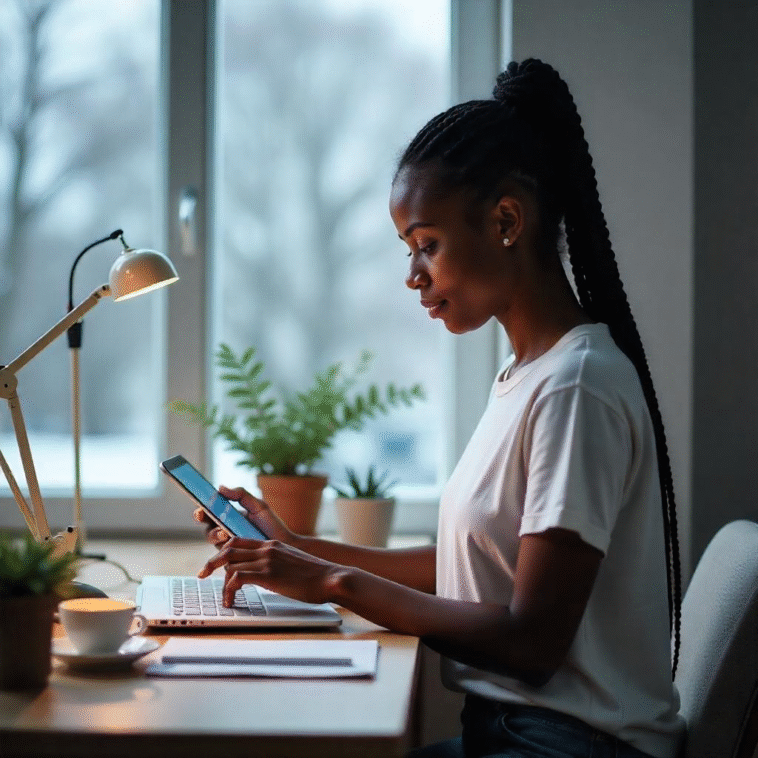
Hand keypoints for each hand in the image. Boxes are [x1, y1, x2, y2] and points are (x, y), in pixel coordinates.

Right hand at [192, 485, 294, 547]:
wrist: (284, 544)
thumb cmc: (272, 525)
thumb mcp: (258, 506)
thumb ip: (241, 495)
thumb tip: (220, 487)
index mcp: (229, 516)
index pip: (210, 512)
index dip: (201, 509)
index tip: (199, 508)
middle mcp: (225, 529)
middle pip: (207, 525)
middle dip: (203, 520)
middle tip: (202, 516)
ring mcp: (228, 543)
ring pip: (211, 538)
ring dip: (214, 534)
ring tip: (224, 533)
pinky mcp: (232, 556)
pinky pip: (221, 553)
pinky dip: (222, 548)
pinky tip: (230, 544)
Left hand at [197, 537, 342, 605]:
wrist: (331, 578)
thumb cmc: (316, 576)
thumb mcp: (293, 563)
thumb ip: (278, 563)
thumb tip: (267, 575)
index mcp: (272, 544)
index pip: (240, 540)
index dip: (224, 551)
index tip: (216, 563)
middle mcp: (267, 548)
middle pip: (229, 548)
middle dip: (212, 562)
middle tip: (202, 574)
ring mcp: (267, 560)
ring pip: (230, 564)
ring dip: (222, 582)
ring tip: (223, 597)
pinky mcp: (268, 574)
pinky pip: (237, 579)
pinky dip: (229, 591)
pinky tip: (231, 601)